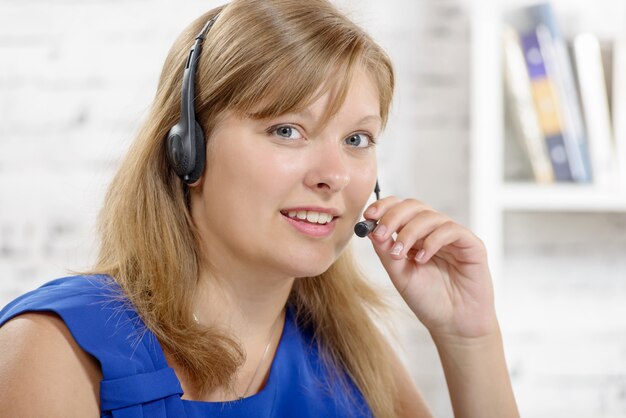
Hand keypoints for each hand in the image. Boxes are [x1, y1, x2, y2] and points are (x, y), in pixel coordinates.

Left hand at [365, 197, 497, 340]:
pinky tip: (422, 258)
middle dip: (393, 217)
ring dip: (410, 232)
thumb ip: (386, 251)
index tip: (368, 215)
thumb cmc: (428, 300)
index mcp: (414, 235)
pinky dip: (433, 240)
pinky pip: (451, 230)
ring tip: (400, 254)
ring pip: (430, 216)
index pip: (399, 209)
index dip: (384, 207)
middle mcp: (433, 231)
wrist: (453, 325)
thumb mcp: (399, 274)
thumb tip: (370, 229)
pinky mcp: (471, 245)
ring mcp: (452, 237)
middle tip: (381, 234)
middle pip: (413, 206)